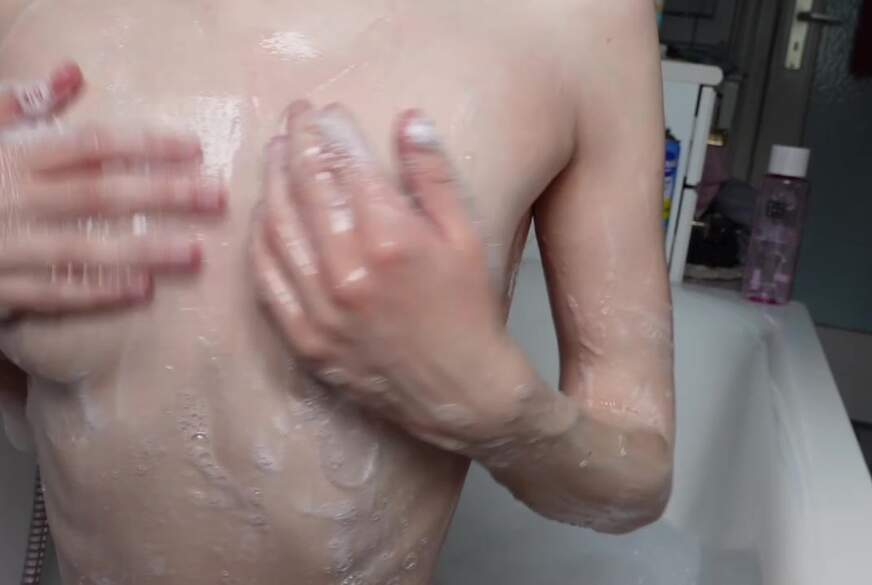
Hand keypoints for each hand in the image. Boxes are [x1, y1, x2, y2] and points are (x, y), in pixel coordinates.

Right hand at [0, 63, 226, 315]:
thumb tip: (71, 73)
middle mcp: (10, 200)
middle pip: (97, 195)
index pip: (88, 144)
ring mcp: (4, 247)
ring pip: (82, 249)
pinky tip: (142, 290)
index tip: (194, 148)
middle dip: (162, 196)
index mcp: (10, 157)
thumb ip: (18, 104)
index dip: (143, 145)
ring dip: (142, 251)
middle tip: (216, 198)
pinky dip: (97, 293)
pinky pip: (53, 293)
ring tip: (194, 253)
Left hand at [252, 102, 528, 450]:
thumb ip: (433, 177)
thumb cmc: (470, 312)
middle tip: (294, 118)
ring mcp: (320, 309)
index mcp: (391, 240)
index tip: (326, 111)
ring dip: (272, 182)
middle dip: (298, 142)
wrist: (463, 392)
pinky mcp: (305, 340)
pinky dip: (261, 240)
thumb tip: (409, 120)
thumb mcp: (466, 237)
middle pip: (307, 187)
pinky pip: (267, 279)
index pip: (346, 166)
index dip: (332, 130)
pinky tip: (265, 216)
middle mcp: (348, 272)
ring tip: (275, 154)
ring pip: (278, 228)